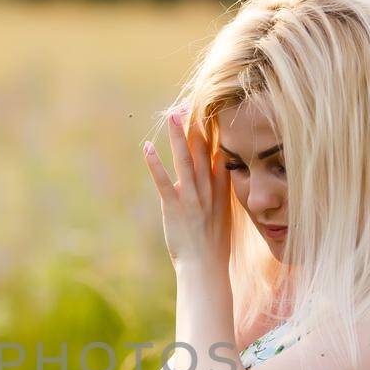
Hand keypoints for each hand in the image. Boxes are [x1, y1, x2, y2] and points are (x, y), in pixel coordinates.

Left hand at [144, 107, 230, 273]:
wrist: (206, 268)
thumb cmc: (212, 244)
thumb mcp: (222, 214)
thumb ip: (218, 193)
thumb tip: (214, 177)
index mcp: (221, 191)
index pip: (220, 154)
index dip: (215, 132)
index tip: (211, 111)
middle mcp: (208, 191)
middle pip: (203, 152)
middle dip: (198, 126)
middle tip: (192, 102)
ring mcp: (192, 199)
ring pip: (185, 161)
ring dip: (179, 137)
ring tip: (174, 115)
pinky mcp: (174, 208)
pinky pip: (164, 182)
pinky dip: (155, 164)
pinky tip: (147, 148)